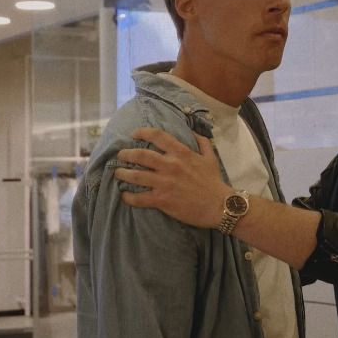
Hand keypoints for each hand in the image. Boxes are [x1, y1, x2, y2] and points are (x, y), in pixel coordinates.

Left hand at [115, 127, 230, 229]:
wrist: (219, 206)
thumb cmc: (214, 182)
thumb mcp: (210, 157)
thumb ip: (202, 142)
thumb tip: (192, 131)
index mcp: (181, 153)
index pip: (157, 136)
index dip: (142, 132)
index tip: (134, 134)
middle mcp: (170, 165)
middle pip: (140, 155)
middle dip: (126, 154)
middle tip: (120, 155)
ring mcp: (164, 183)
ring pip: (135, 175)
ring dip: (123, 174)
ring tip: (117, 173)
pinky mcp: (162, 200)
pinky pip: (139, 198)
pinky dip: (128, 197)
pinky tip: (124, 195)